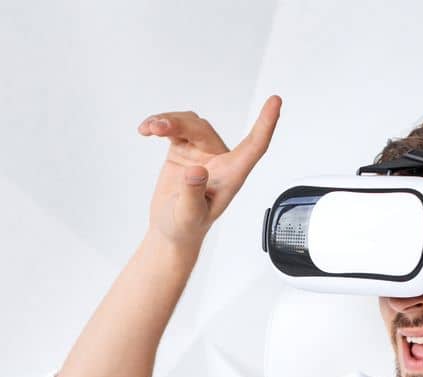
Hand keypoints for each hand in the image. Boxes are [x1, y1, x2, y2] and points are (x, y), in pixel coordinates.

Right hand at [138, 95, 281, 249]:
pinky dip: (160, 125)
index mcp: (231, 176)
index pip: (254, 146)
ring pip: (190, 124)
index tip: (276, 101)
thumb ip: (194, 194)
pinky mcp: (185, 150)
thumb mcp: (189, 215)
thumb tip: (197, 171)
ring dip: (169, 122)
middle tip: (158, 128)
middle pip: (204, 130)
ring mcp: (202, 153)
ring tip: (149, 129)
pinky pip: (176, 128)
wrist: (171, 230)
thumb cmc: (186, 227)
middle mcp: (219, 161)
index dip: (265, 123)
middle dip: (180, 124)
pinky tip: (147, 129)